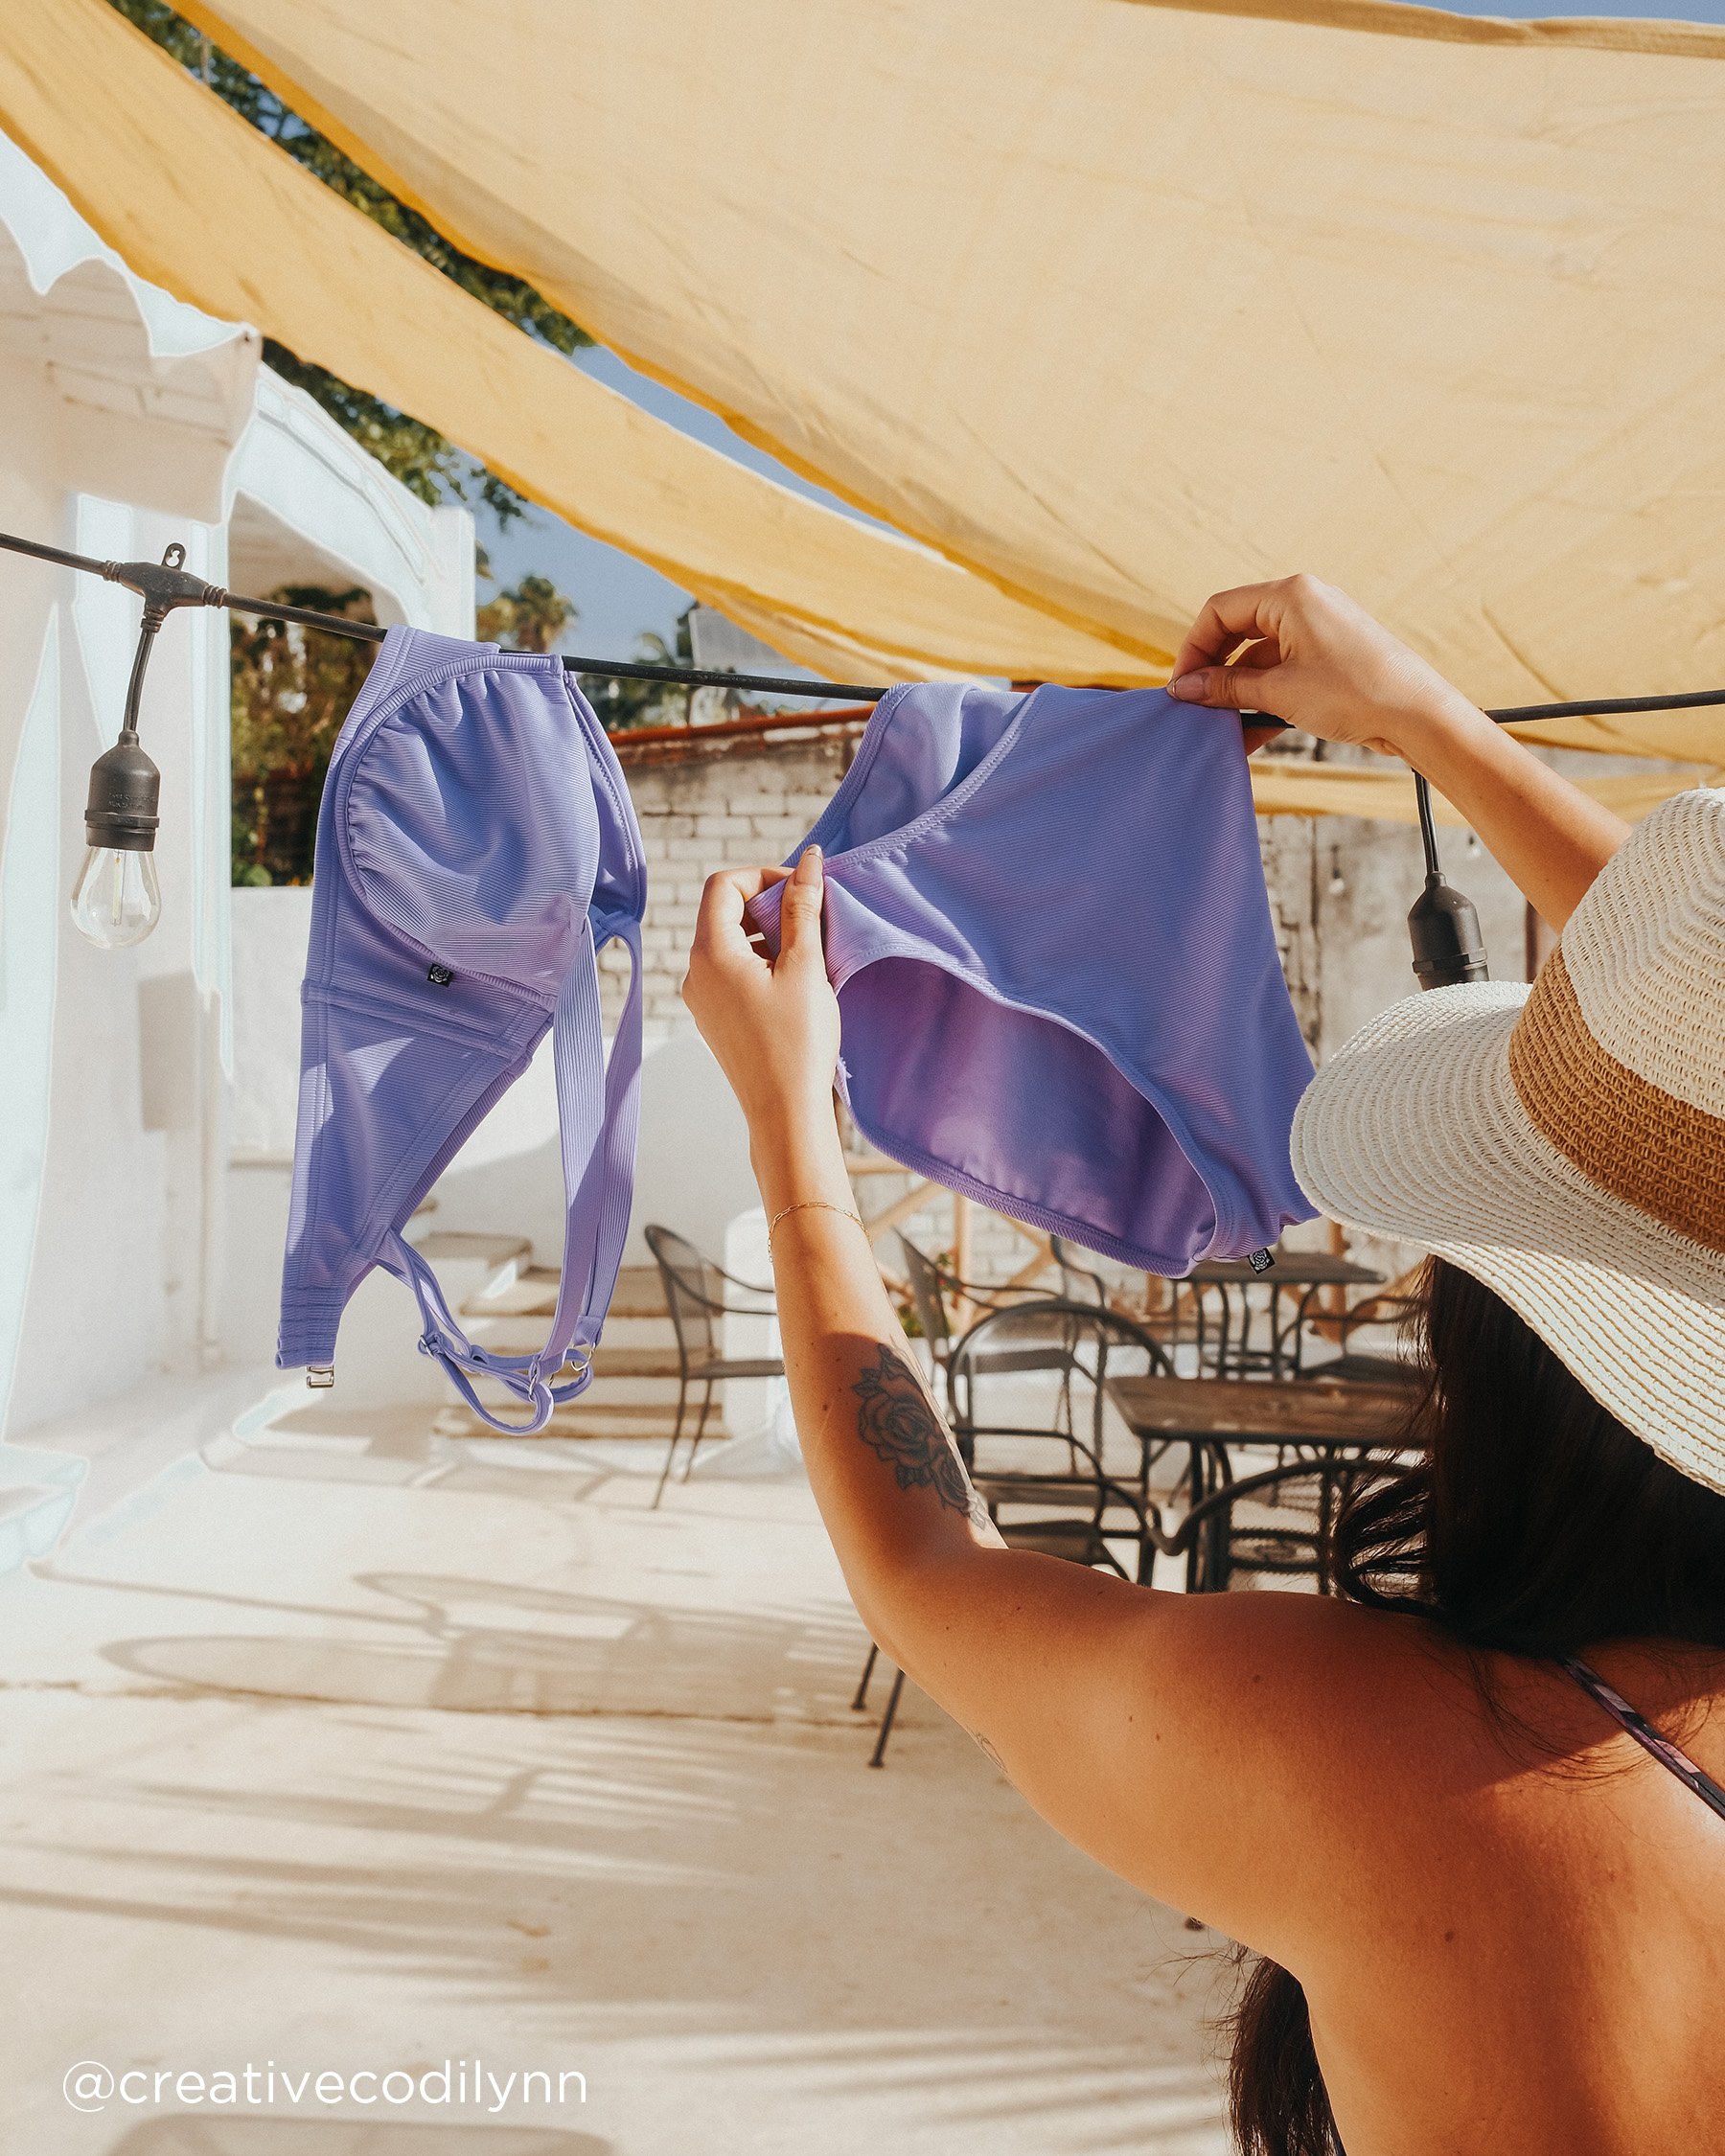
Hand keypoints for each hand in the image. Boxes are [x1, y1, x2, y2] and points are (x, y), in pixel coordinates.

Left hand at [682, 846, 841, 1140]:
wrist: (785, 1113)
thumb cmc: (797, 1043)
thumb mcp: (805, 967)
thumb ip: (804, 908)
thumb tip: (810, 861)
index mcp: (710, 953)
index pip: (723, 884)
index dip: (764, 875)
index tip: (803, 890)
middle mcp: (695, 972)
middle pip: (722, 910)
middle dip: (766, 903)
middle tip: (810, 917)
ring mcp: (702, 998)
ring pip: (728, 941)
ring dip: (766, 933)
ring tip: (807, 951)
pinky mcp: (715, 1018)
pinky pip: (731, 971)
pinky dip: (760, 961)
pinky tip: (794, 981)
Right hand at [1166, 573, 1481, 760]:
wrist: (1417, 716)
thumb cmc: (1356, 693)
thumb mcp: (1279, 692)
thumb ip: (1226, 687)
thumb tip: (1185, 688)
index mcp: (1290, 595)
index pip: (1220, 611)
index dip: (1193, 649)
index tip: (1182, 687)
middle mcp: (1304, 603)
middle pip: (1237, 631)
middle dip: (1213, 670)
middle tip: (1195, 706)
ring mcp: (1319, 630)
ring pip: (1259, 657)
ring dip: (1237, 691)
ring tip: (1220, 727)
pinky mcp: (1330, 657)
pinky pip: (1283, 672)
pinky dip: (1263, 698)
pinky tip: (1249, 733)